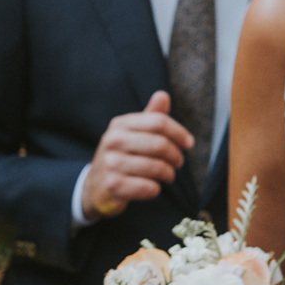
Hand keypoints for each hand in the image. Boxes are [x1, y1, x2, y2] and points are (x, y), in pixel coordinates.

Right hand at [80, 91, 194, 219]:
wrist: (95, 186)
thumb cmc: (122, 156)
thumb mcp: (133, 134)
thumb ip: (150, 116)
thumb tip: (163, 95)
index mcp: (120, 124)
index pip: (158, 122)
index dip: (179, 132)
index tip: (189, 143)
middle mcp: (113, 141)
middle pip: (160, 144)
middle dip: (176, 155)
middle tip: (178, 163)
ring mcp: (111, 163)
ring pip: (156, 167)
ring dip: (169, 174)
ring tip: (168, 175)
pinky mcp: (113, 186)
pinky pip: (148, 187)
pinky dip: (156, 189)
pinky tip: (153, 187)